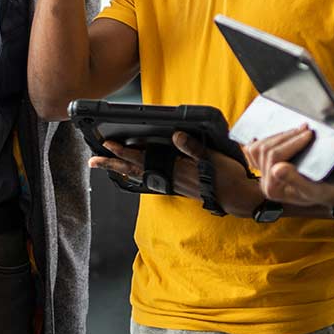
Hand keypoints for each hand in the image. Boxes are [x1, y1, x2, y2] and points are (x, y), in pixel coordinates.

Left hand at [89, 134, 262, 216]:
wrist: (239, 198)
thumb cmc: (228, 177)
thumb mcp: (214, 159)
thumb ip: (194, 147)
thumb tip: (175, 135)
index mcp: (176, 170)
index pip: (144, 159)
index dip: (125, 151)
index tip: (108, 143)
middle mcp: (170, 178)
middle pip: (135, 170)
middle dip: (114, 163)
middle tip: (94, 159)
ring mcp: (172, 184)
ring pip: (141, 175)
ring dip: (122, 169)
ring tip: (105, 164)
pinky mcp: (177, 186)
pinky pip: (150, 179)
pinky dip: (137, 174)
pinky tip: (132, 171)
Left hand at [244, 125, 333, 208]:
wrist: (328, 193)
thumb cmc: (323, 192)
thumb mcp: (313, 190)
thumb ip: (295, 181)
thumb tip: (277, 169)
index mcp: (273, 189)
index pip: (275, 157)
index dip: (292, 143)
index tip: (309, 134)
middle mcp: (264, 181)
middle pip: (266, 150)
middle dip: (287, 136)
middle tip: (306, 129)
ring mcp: (263, 173)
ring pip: (258, 147)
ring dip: (279, 136)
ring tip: (298, 130)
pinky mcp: (265, 166)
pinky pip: (255, 150)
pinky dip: (266, 140)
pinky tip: (278, 135)